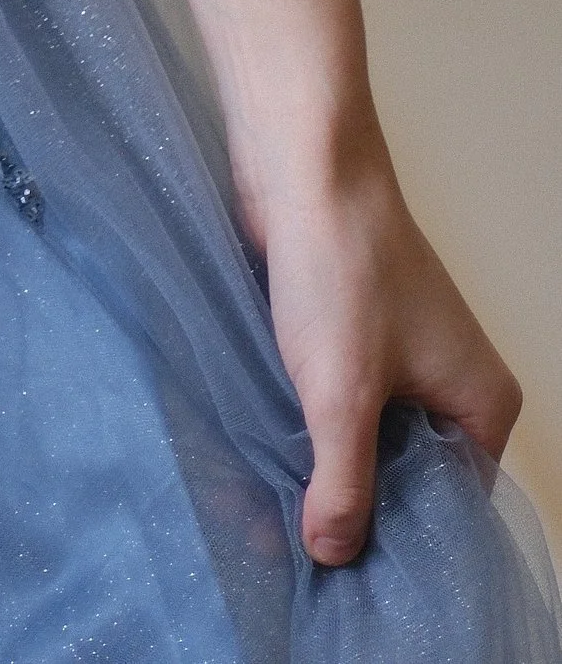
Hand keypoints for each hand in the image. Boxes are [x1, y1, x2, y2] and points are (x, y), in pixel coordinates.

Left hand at [246, 121, 521, 563]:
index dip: (400, 544)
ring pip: (364, 434)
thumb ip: (344, 482)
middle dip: (352, 507)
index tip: (346, 581)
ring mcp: (402, 353)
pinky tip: (261, 453)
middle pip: (407, 475)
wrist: (301, 160)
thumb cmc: (341, 265)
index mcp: (480, 404)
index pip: (452, 507)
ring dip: (319, 465)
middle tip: (292, 553)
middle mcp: (451, 381)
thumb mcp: (342, 394)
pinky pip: (335, 397)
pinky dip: (303, 424)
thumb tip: (334, 553)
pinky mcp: (351, 328)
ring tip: (265, 512)